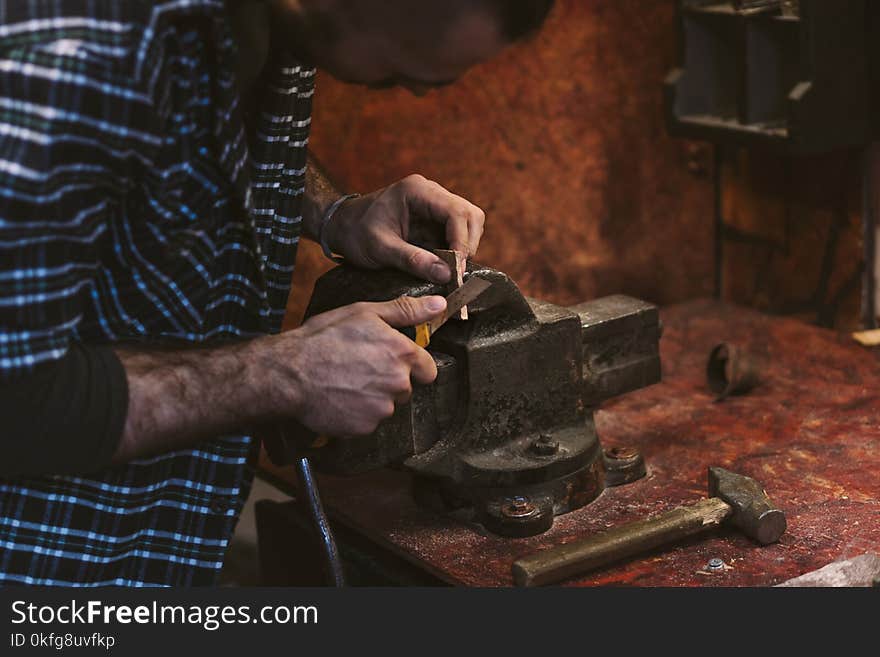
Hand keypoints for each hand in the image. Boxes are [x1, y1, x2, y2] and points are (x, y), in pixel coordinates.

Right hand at [266, 295, 446, 436]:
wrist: (289, 373)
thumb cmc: (323, 339)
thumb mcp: (365, 313)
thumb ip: (406, 310)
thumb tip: (439, 304)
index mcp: (402, 354)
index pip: (428, 370)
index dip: (412, 366)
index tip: (392, 362)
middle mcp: (398, 384)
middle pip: (405, 388)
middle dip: (388, 381)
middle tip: (359, 368)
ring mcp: (382, 409)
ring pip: (386, 406)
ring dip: (371, 398)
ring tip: (345, 383)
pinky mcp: (365, 428)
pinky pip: (368, 422)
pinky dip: (356, 414)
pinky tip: (339, 398)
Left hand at [326, 174, 485, 283]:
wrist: (342, 226)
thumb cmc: (355, 232)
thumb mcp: (380, 249)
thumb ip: (413, 260)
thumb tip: (446, 274)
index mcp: (417, 191)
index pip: (456, 212)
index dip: (462, 241)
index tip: (456, 268)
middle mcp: (431, 193)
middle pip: (470, 215)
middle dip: (468, 244)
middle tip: (456, 271)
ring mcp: (434, 205)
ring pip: (469, 223)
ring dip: (464, 248)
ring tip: (449, 270)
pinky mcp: (434, 219)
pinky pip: (457, 233)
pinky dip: (456, 251)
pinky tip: (443, 266)